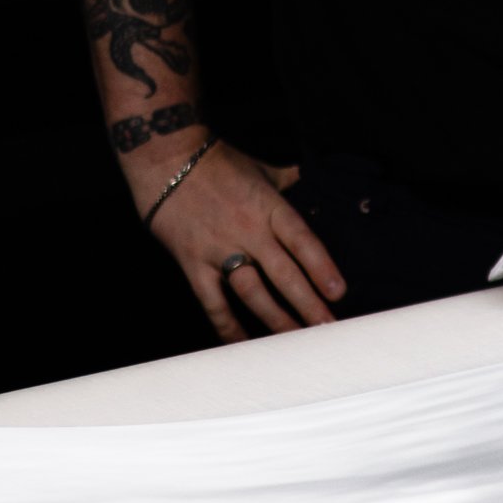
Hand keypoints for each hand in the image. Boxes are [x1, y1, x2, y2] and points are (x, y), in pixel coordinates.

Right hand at [139, 141, 345, 342]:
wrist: (164, 158)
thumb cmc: (218, 163)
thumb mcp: (260, 169)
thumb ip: (287, 180)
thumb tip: (311, 178)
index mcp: (269, 206)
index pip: (301, 240)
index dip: (321, 267)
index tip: (338, 293)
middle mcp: (247, 230)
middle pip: (283, 273)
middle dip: (307, 304)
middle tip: (327, 329)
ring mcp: (218, 249)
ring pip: (251, 292)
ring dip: (274, 319)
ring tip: (295, 342)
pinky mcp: (193, 263)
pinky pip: (212, 302)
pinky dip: (227, 326)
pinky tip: (243, 345)